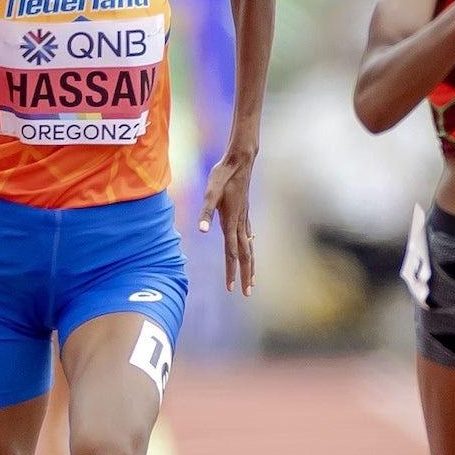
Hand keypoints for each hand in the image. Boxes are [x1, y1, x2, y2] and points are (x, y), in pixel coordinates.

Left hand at [198, 144, 256, 295]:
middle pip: (245, 255)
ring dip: (251, 266)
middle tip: (246, 293)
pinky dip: (250, 250)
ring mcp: (245, 219)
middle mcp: (240, 223)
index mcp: (231, 221)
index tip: (231, 287)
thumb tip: (202, 230)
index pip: (232, 252)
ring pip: (250, 248)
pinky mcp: (245, 214)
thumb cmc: (223, 175)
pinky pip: (249, 238)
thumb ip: (206, 211)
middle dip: (246, 276)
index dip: (231, 271)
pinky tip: (250, 251)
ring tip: (252, 281)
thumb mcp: (210, 192)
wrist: (240, 161)